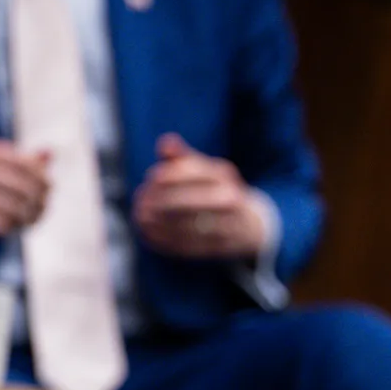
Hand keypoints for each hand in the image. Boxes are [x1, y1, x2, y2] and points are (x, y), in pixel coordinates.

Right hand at [0, 136, 50, 249]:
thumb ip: (15, 160)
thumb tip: (49, 154)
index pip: (25, 163)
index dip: (42, 179)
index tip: (48, 191)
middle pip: (23, 187)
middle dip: (38, 201)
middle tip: (43, 210)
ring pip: (14, 208)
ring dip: (28, 217)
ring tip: (31, 220)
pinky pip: (0, 224)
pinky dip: (12, 228)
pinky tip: (15, 229)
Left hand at [133, 135, 266, 259]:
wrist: (250, 223)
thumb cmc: (215, 190)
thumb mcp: (203, 169)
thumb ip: (181, 157)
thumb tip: (165, 142)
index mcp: (223, 174)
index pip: (191, 171)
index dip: (167, 175)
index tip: (150, 179)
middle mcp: (230, 198)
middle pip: (192, 201)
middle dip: (162, 203)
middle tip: (140, 204)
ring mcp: (229, 224)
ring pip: (190, 226)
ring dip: (161, 223)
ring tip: (141, 219)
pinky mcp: (222, 246)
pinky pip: (192, 245)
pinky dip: (168, 241)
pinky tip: (152, 235)